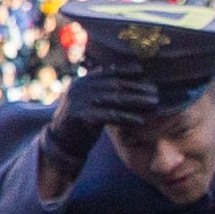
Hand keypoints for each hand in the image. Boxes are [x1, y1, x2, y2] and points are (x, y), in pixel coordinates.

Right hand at [40, 72, 160, 179]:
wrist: (59, 142)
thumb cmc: (79, 123)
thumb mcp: (89, 103)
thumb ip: (102, 92)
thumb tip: (127, 86)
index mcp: (82, 81)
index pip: (107, 72)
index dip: (125, 70)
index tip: (142, 70)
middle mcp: (80, 87)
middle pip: (114, 85)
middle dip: (137, 87)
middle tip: (155, 91)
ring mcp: (79, 100)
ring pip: (114, 99)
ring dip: (136, 101)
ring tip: (153, 103)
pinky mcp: (80, 115)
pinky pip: (109, 115)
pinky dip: (126, 118)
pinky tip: (140, 121)